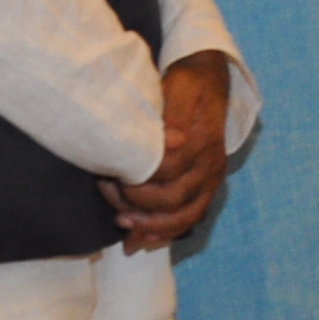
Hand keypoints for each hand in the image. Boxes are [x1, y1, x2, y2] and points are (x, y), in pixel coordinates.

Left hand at [99, 49, 232, 252]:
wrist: (210, 81)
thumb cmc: (187, 83)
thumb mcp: (179, 86)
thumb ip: (174, 113)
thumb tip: (174, 141)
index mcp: (202, 141)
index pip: (166, 171)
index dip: (134, 177)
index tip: (107, 172)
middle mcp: (210, 164)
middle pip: (172, 198)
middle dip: (135, 201)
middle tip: (107, 190)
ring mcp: (211, 179)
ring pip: (183, 215)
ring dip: (150, 225)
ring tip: (121, 224)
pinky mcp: (208, 187)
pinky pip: (191, 218)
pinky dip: (166, 232)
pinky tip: (142, 238)